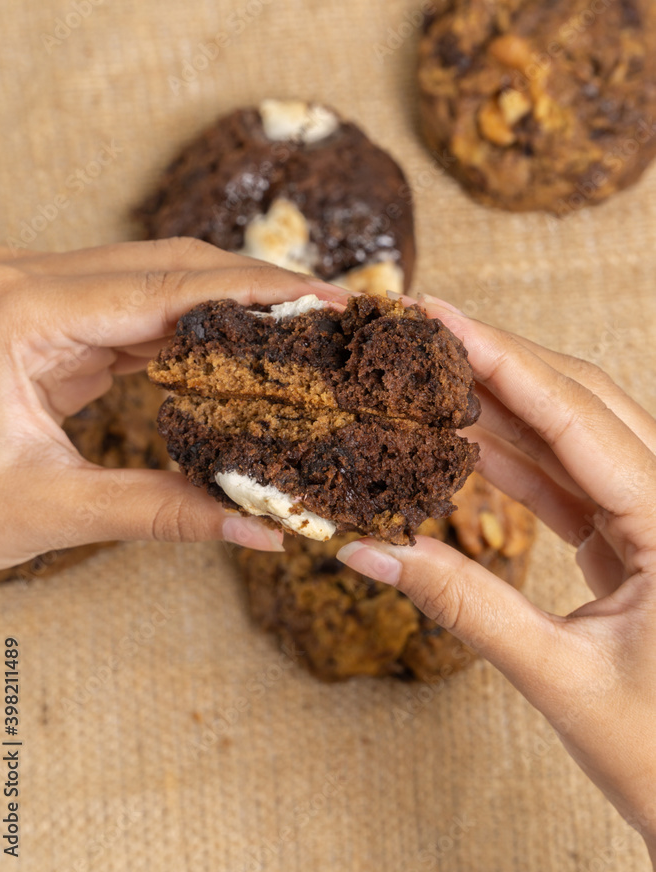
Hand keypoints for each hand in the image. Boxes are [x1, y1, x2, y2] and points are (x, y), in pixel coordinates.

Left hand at [0, 238, 346, 571]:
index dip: (258, 291)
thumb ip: (158, 513)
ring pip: (156, 278)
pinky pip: (133, 310)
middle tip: (334, 312)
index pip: (168, 285)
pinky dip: (190, 330)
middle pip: (171, 262)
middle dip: (257, 286)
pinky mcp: (44, 322)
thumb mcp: (43, 508)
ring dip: (228, 304)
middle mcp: (29, 283)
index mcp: (21, 311)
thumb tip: (259, 527)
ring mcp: (36, 295)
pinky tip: (236, 353)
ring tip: (301, 331)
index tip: (329, 300)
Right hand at [337, 296, 655, 863]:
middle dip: (500, 362)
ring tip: (429, 378)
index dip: (504, 360)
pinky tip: (461, 441)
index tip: (441, 318)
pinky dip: (513, 459)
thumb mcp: (558, 677)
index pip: (578, 418)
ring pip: (573, 436)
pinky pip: (567, 480)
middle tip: (424, 332)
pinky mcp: (631, 540)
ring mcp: (652, 519)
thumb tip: (368, 548)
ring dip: (502, 407)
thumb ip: (463, 606)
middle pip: (581, 403)